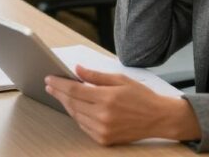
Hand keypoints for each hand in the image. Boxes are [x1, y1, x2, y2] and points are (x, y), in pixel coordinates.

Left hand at [44, 65, 199, 145]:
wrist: (159, 118)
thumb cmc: (142, 97)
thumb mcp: (120, 79)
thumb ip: (96, 76)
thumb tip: (77, 69)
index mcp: (107, 98)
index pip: (75, 89)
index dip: (59, 84)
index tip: (50, 78)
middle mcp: (103, 116)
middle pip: (72, 103)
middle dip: (59, 93)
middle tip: (50, 85)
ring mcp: (103, 130)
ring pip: (76, 115)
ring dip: (66, 104)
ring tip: (60, 94)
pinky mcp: (104, 139)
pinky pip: (84, 126)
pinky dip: (77, 116)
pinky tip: (75, 107)